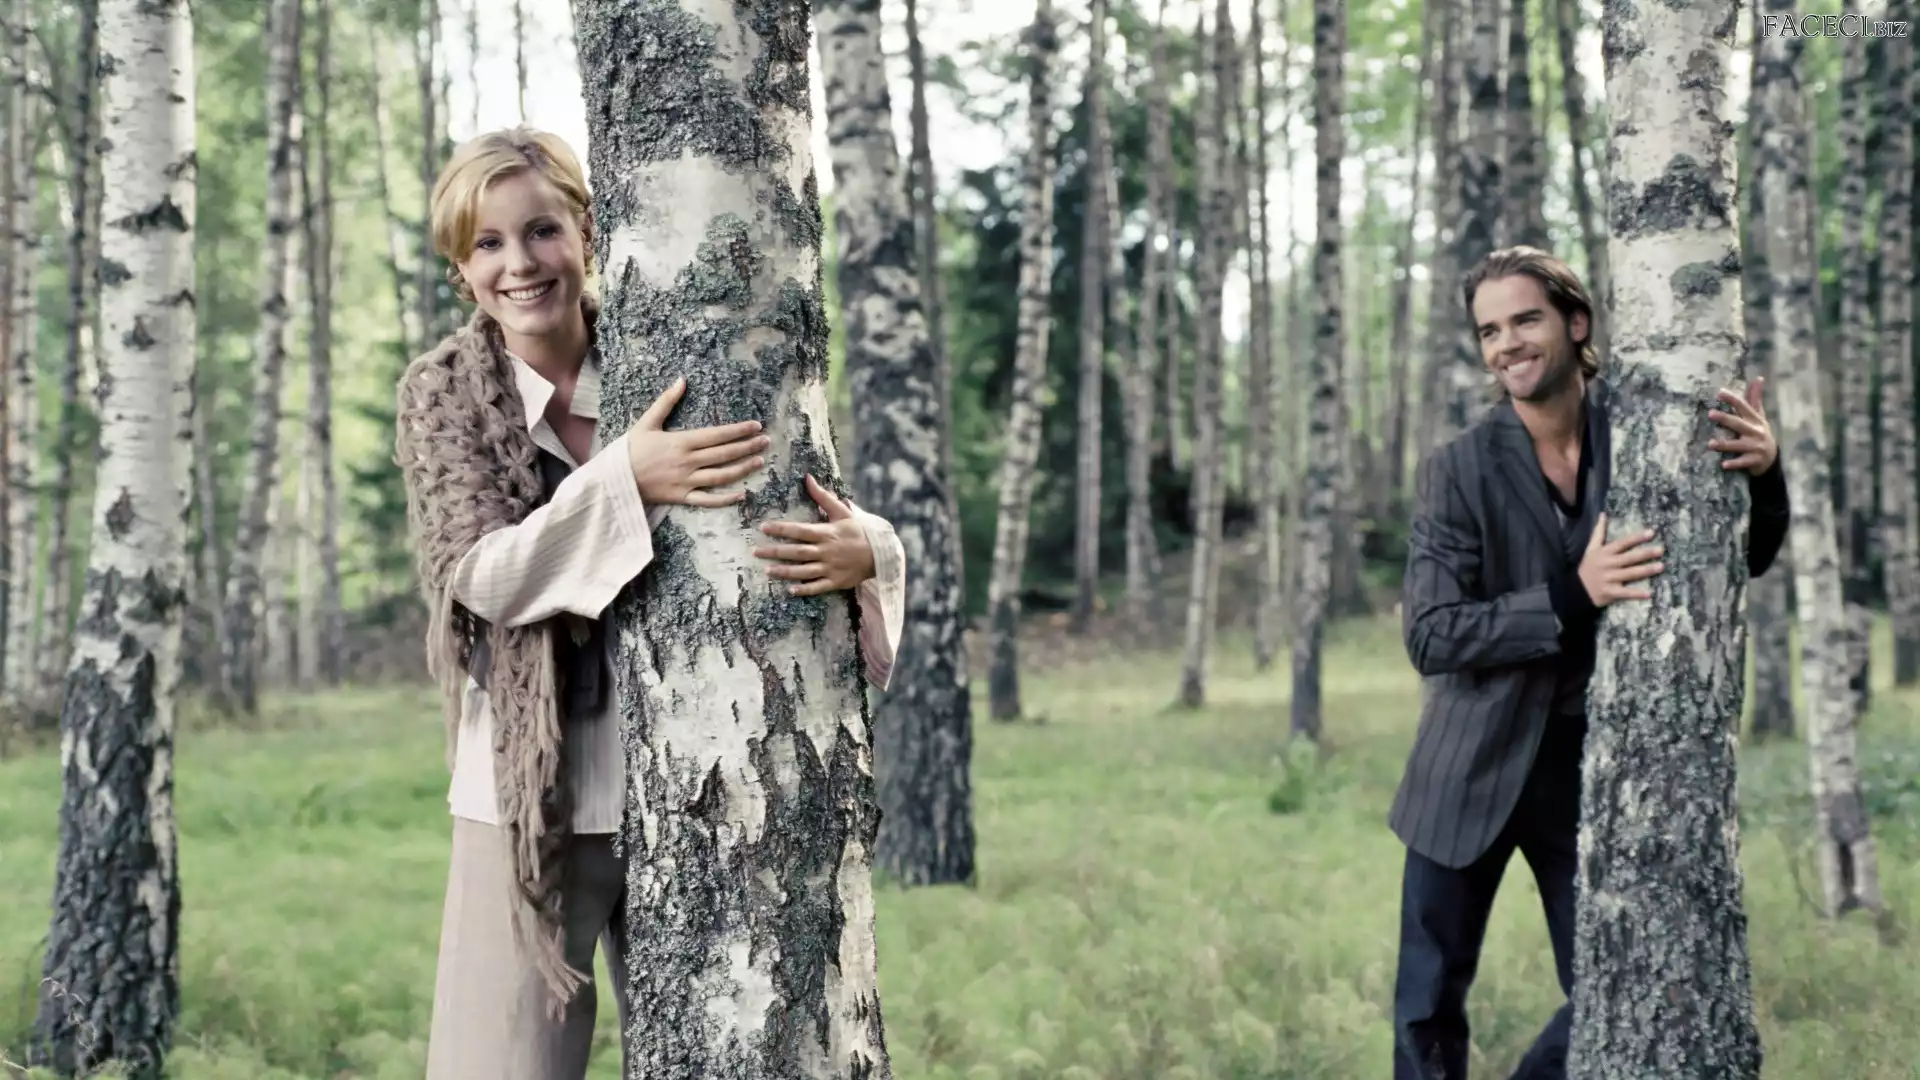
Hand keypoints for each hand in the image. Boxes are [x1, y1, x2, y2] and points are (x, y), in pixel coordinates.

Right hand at [626, 377, 768, 506]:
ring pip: (721, 476)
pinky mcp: (682, 497)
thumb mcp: (647, 422)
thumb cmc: (630, 450)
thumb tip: (681, 379)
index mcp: (681, 441)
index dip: (739, 430)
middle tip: (766, 441)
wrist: (614, 480)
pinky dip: (725, 499)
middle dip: (747, 446)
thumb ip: (666, 401)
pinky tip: (742, 494)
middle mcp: (687, 461)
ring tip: (760, 461)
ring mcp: (686, 481)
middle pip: (724, 454)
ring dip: (743, 469)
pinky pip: (708, 500)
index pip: (717, 435)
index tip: (756, 426)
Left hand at [753, 475, 874, 596]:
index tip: (763, 527)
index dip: (781, 529)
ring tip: (768, 571)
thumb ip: (823, 496)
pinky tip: (790, 590)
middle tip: (756, 551)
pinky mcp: (836, 581)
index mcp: (827, 533)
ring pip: (804, 571)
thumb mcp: (842, 512)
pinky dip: (804, 589)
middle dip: (776, 552)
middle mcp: (826, 551)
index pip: (800, 530)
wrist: (880, 553)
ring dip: (785, 572)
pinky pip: (818, 586)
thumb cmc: (858, 531)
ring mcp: (831, 568)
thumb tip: (807, 478)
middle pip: (797, 552)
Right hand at [1578, 513, 1663, 606]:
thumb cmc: (1588, 567)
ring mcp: (1610, 579)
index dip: (1636, 538)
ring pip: (1631, 573)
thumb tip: (1603, 514)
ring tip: (1661, 566)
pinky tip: (1650, 593)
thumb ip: (1598, 532)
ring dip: (1646, 570)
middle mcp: (1608, 564)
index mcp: (1605, 553)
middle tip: (1661, 550)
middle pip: (1629, 558)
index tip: (1651, 533)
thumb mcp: (1591, 549)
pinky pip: (1626, 593)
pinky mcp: (1611, 592)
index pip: (1623, 543)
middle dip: (1646, 553)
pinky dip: (1637, 594)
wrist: (1577, 590)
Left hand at [1708, 377, 1777, 475]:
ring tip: (1710, 444)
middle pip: (1739, 424)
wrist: (1771, 458)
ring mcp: (1755, 447)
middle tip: (1710, 414)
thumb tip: (1758, 378)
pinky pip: (1743, 462)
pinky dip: (1734, 464)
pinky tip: (1723, 465)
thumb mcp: (1758, 416)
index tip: (1719, 392)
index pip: (1744, 407)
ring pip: (1738, 445)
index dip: (1733, 399)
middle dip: (1725, 419)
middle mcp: (1756, 432)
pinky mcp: (1754, 461)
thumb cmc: (1759, 433)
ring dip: (1725, 444)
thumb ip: (1754, 399)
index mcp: (1755, 419)